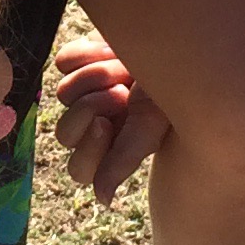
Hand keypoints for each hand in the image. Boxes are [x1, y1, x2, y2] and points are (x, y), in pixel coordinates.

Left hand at [51, 30, 170, 201]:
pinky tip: (113, 51)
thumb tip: (101, 199)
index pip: (80, 169)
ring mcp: (85, 91)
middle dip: (91, 109)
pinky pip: (65, 62)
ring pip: (64, 94)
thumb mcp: (151, 125)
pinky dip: (88, 54)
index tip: (105, 124)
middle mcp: (96, 123)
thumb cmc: (174, 91)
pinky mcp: (80, 59)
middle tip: (120, 93)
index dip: (88, 149)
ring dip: (97, 78)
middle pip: (65, 133)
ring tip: (126, 68)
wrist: (180, 45)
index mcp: (113, 148)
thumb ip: (123, 160)